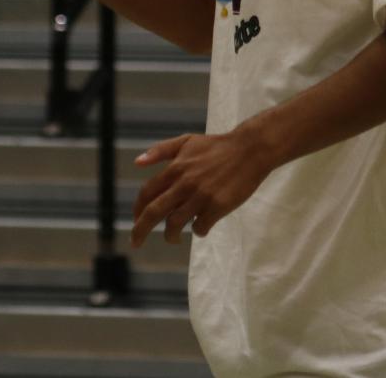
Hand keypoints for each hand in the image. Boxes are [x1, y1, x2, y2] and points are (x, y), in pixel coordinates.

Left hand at [130, 130, 272, 246]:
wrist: (249, 150)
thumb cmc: (217, 146)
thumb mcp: (186, 141)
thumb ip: (160, 150)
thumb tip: (137, 162)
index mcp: (175, 168)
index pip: (147, 193)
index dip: (137, 210)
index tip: (135, 222)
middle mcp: (184, 183)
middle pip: (154, 212)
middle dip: (140, 231)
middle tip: (136, 243)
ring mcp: (201, 196)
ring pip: (175, 224)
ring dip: (170, 235)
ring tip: (173, 238)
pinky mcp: (218, 206)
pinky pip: (200, 227)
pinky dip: (197, 231)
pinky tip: (200, 227)